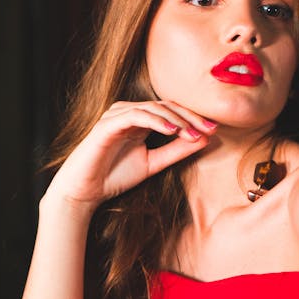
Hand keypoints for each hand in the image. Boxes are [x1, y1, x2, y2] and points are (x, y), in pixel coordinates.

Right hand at [43, 101, 217, 212]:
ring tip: (192, 132)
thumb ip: (176, 151)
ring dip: (176, 119)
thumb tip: (205, 140)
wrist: (84, 192)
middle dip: (190, 117)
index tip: (214, 130)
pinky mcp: (107, 124)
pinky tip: (172, 131)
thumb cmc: (114, 176)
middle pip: (165, 105)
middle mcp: (128, 112)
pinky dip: (155, 121)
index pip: (171, 110)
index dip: (193, 118)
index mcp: (139, 120)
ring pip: (152, 107)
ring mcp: (116, 116)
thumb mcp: (153, 163)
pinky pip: (135, 115)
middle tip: (209, 128)